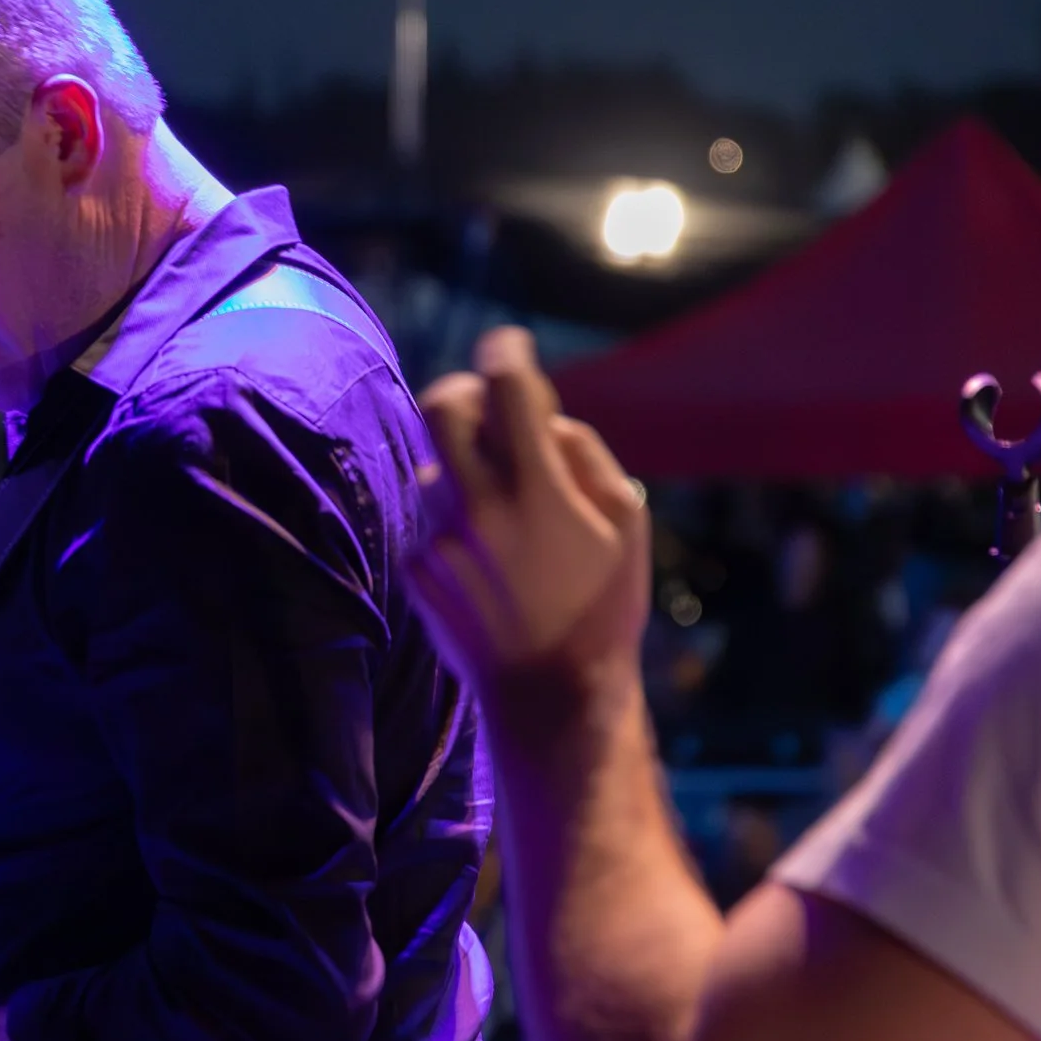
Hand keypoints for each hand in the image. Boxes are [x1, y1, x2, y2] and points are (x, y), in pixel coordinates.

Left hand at [398, 328, 650, 699]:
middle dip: (465, 393)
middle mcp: (477, 508)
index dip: (508, 351)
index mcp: (536, 491)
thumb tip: (541, 415)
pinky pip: (428, 515)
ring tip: (505, 511)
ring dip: (464, 466)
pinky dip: (453, 516)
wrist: (548, 695)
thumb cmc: (602, 606)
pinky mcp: (415, 567)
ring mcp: (437, 539)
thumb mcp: (626, 522)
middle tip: (487, 405)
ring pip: (434, 464)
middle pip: (441, 406)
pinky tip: (488, 557)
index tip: (510, 345)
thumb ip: (581, 452)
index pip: (507, 388)